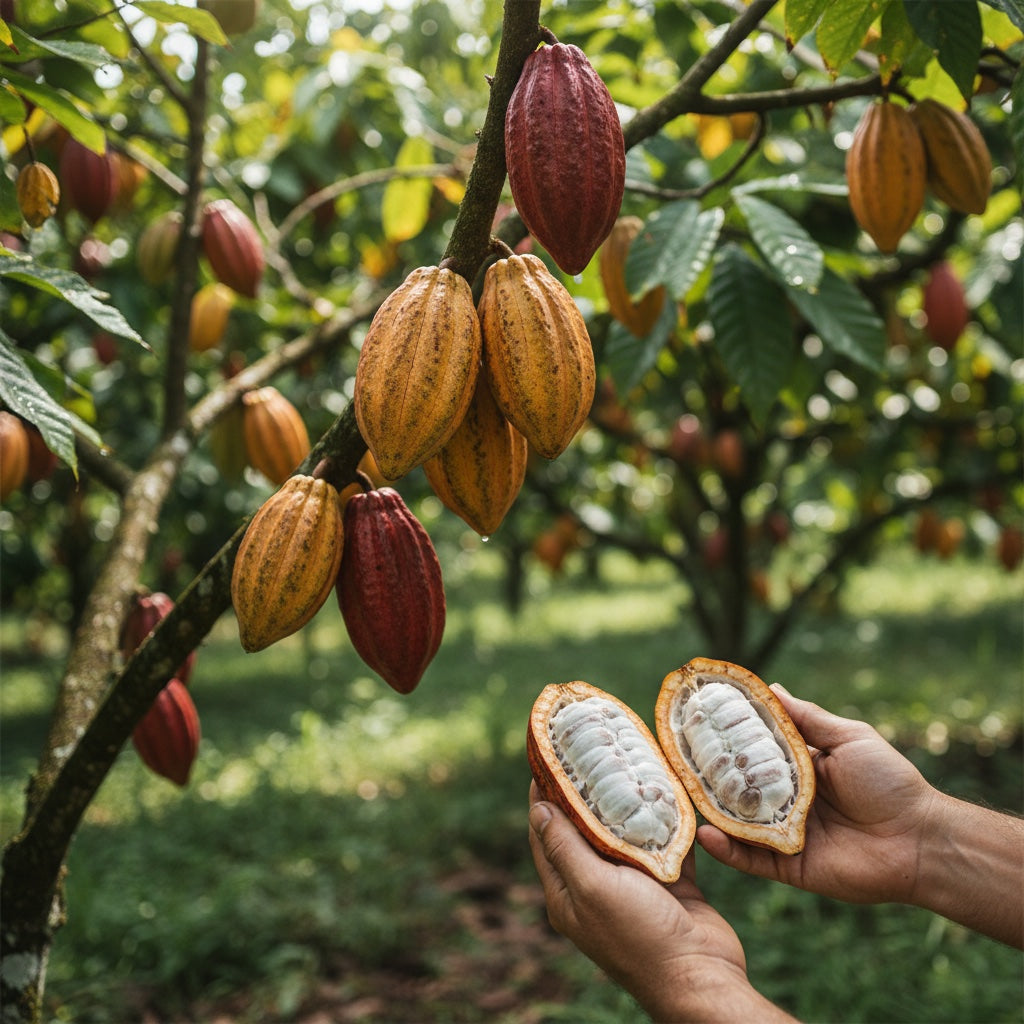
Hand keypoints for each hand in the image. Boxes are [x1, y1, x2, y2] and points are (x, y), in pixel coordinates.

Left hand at [528, 782, 794, 1021]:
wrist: (701, 976)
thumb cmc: (641, 935)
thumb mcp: (593, 888)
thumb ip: (565, 848)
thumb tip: (536, 809)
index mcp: (568, 894)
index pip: (545, 835)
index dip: (543, 797)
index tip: (548, 759)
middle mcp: (596, 888)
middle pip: (584, 830)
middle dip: (587, 792)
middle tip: (592, 751)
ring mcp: (633, 887)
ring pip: (625, 834)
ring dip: (627, 803)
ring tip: (629, 761)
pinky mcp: (669, 886)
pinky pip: (662, 844)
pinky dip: (665, 820)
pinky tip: (668, 790)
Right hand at [697, 685, 937, 904]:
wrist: (921, 839)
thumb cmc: (890, 782)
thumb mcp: (848, 737)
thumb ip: (807, 718)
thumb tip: (771, 687)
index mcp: (798, 769)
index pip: (753, 753)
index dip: (727, 740)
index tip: (695, 723)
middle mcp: (785, 801)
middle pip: (738, 789)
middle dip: (707, 777)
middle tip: (673, 762)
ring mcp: (785, 835)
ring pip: (737, 824)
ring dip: (709, 812)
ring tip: (679, 796)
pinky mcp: (789, 867)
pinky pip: (752, 860)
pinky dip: (728, 850)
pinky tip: (707, 834)